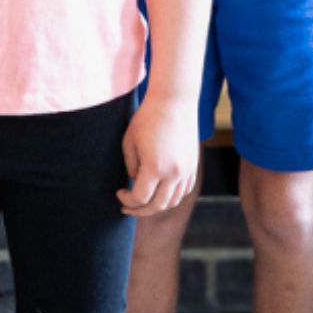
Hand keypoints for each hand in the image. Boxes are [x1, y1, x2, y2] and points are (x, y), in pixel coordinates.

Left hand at [117, 95, 198, 216]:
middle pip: (157, 205)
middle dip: (140, 210)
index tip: (119, 193)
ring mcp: (186, 171)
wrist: (174, 102)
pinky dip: (171, 196)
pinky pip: (184, 191)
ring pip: (173, 201)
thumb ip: (130, 166)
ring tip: (143, 201)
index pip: (140, 197)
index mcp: (155, 168)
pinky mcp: (193, 166)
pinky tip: (159, 191)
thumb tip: (134, 181)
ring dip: (156, 205)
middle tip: (127, 207)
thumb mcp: (129, 142)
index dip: (127, 200)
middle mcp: (174, 174)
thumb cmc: (147, 119)